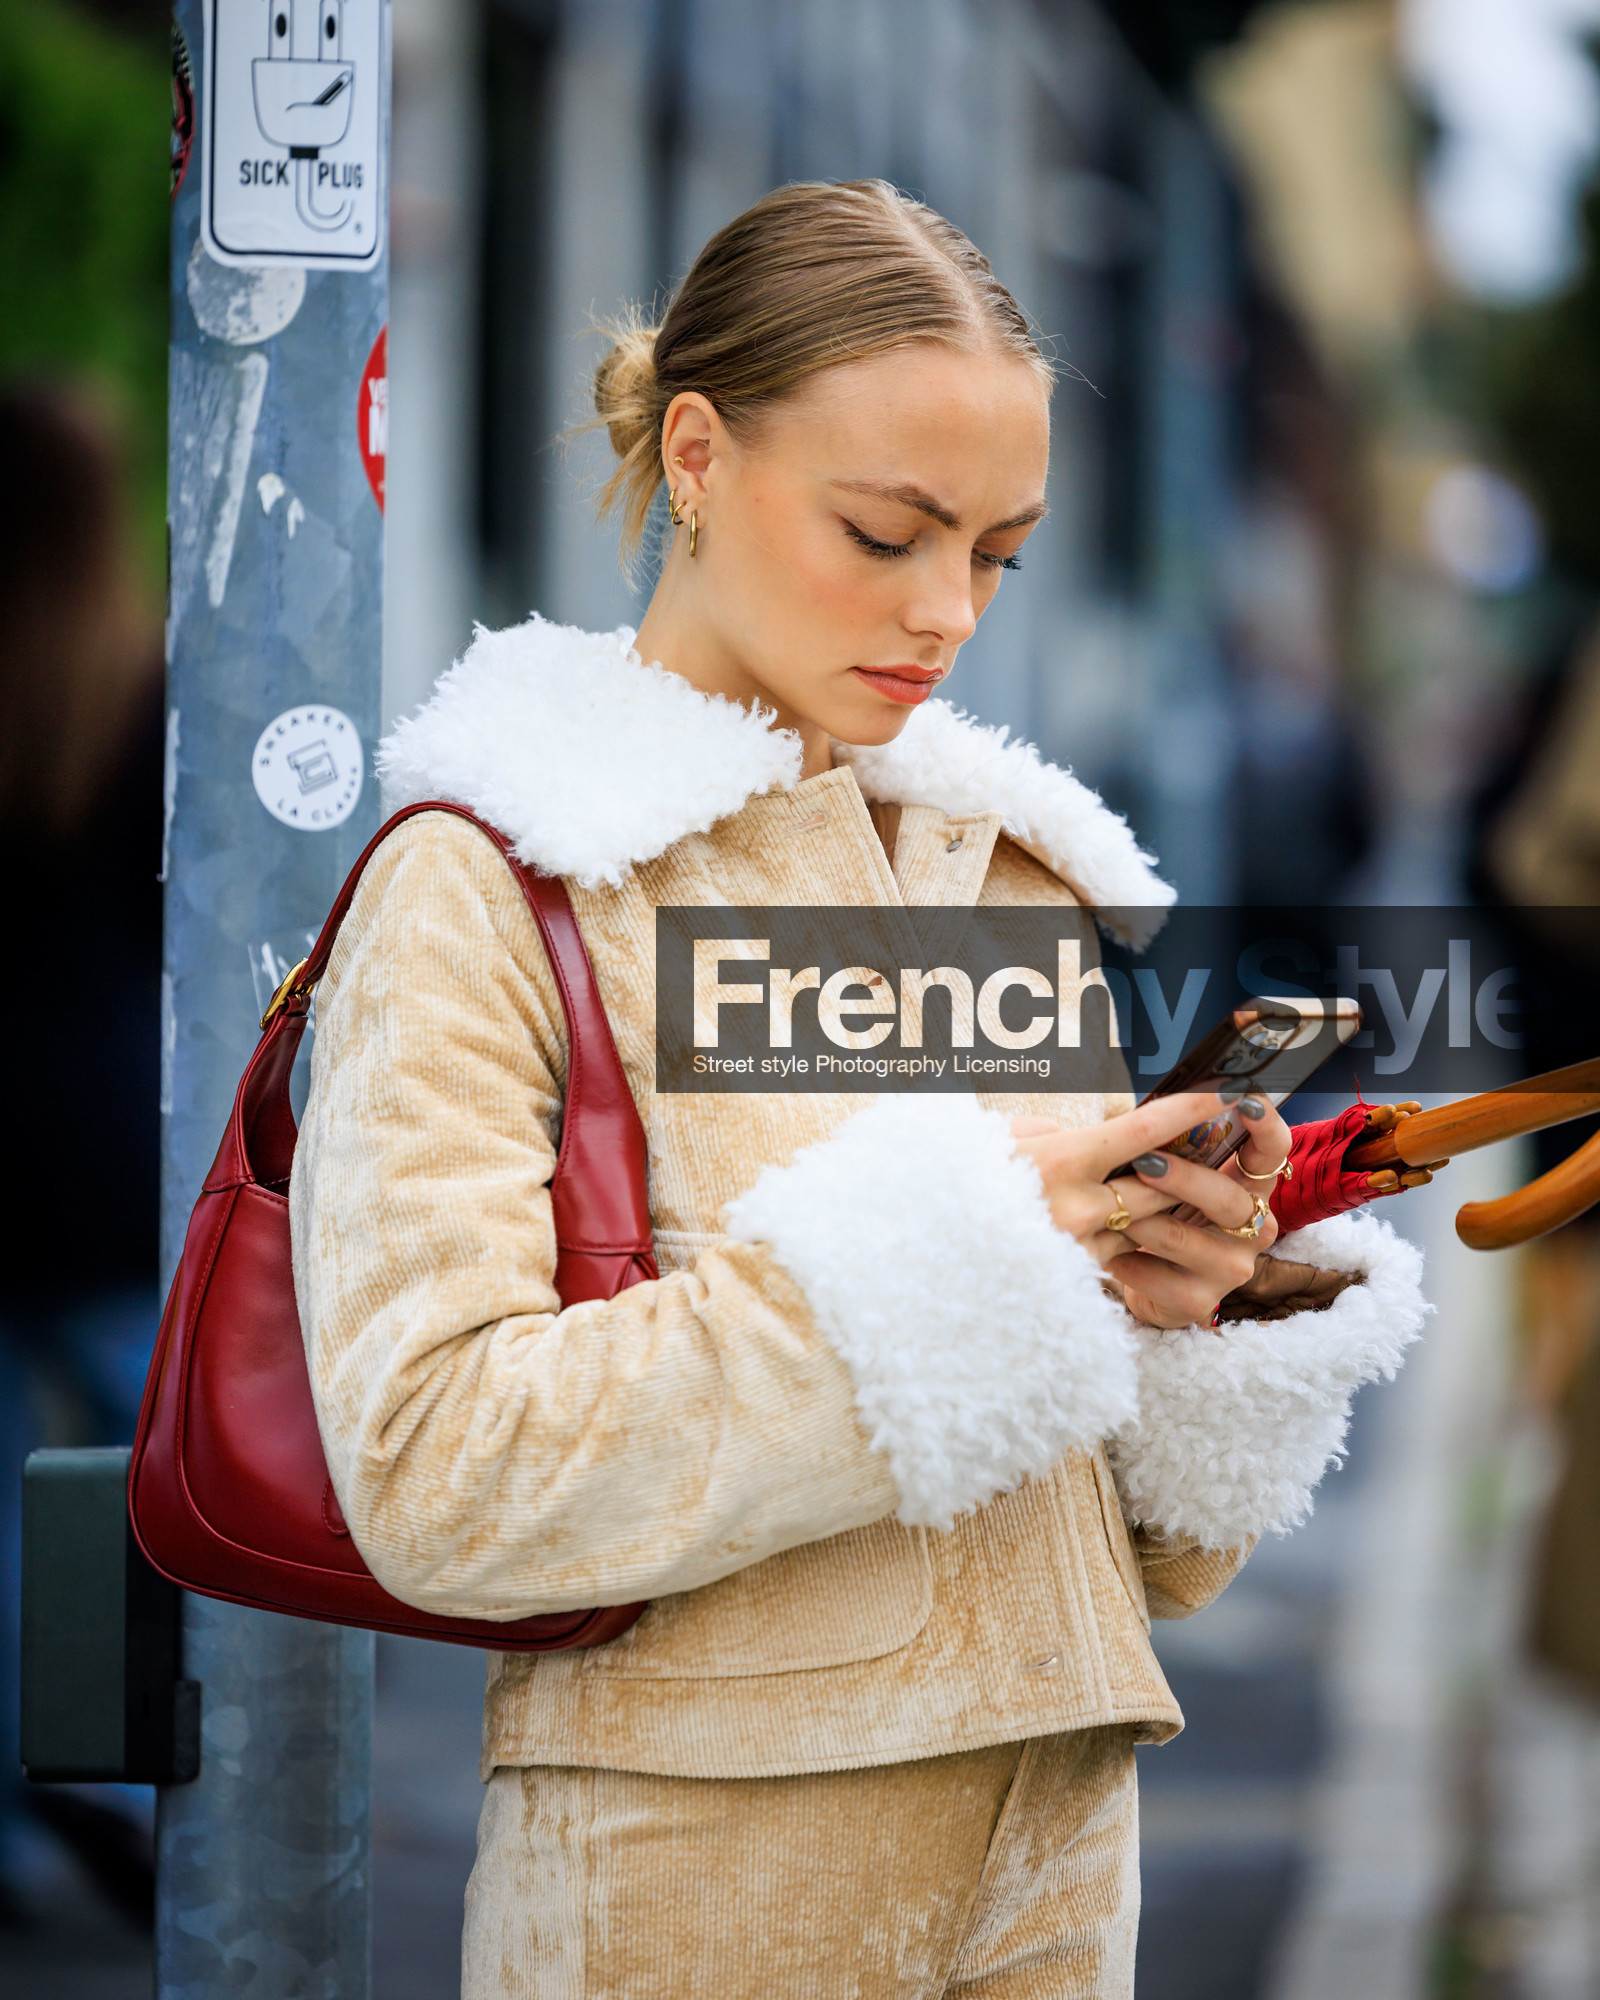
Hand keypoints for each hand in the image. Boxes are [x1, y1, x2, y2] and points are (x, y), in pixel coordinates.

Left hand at [1009, 1089, 1285, 1330]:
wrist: (1149, 1282)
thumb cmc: (1162, 1212)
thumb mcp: (1174, 1177)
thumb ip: (1175, 1145)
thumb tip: (1148, 1107)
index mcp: (1250, 1187)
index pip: (1273, 1151)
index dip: (1266, 1126)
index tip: (1246, 1101)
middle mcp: (1254, 1228)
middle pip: (1231, 1200)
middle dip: (1185, 1180)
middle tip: (1144, 1163)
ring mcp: (1231, 1268)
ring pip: (1186, 1240)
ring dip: (1143, 1223)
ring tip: (1111, 1211)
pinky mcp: (1200, 1302)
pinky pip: (1156, 1277)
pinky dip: (1126, 1261)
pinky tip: (1107, 1252)